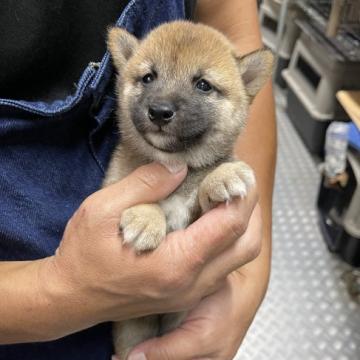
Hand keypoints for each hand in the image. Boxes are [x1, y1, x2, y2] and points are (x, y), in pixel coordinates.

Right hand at [36, 162, 259, 340]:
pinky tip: (212, 219)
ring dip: (242, 224)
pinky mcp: (186, 294)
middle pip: (247, 244)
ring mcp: (191, 293)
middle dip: (250, 207)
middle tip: (237, 180)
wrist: (70, 298)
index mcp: (176, 262)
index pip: (229, 224)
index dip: (240, 191)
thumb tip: (179, 168)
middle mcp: (191, 283)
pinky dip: (229, 240)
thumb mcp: (103, 210)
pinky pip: (223, 266)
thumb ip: (145, 185)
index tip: (238, 168)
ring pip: (239, 257)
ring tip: (227, 195)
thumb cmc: (82, 256)